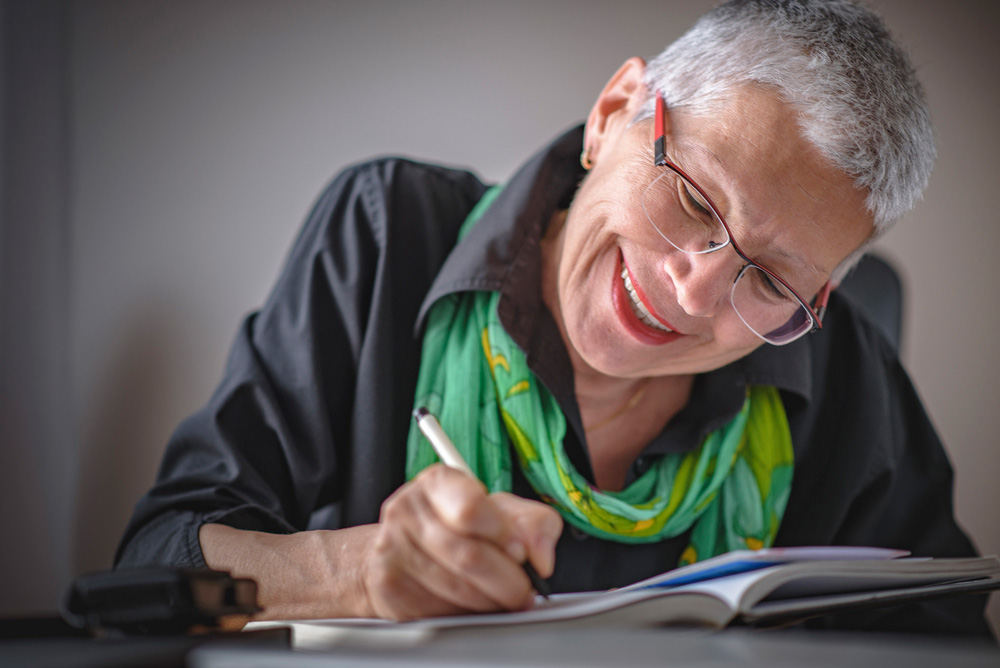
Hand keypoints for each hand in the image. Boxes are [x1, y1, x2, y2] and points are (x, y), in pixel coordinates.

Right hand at [360, 464, 562, 620]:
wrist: (401, 548)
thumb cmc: (458, 526)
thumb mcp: (502, 512)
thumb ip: (534, 524)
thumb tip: (541, 558)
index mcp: (439, 482)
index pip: (471, 509)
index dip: (504, 536)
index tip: (521, 552)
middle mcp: (408, 509)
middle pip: (468, 556)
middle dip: (508, 582)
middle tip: (522, 590)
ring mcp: (392, 547)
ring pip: (456, 589)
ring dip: (490, 602)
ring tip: (500, 598)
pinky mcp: (388, 585)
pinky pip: (439, 611)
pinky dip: (465, 614)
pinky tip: (471, 604)